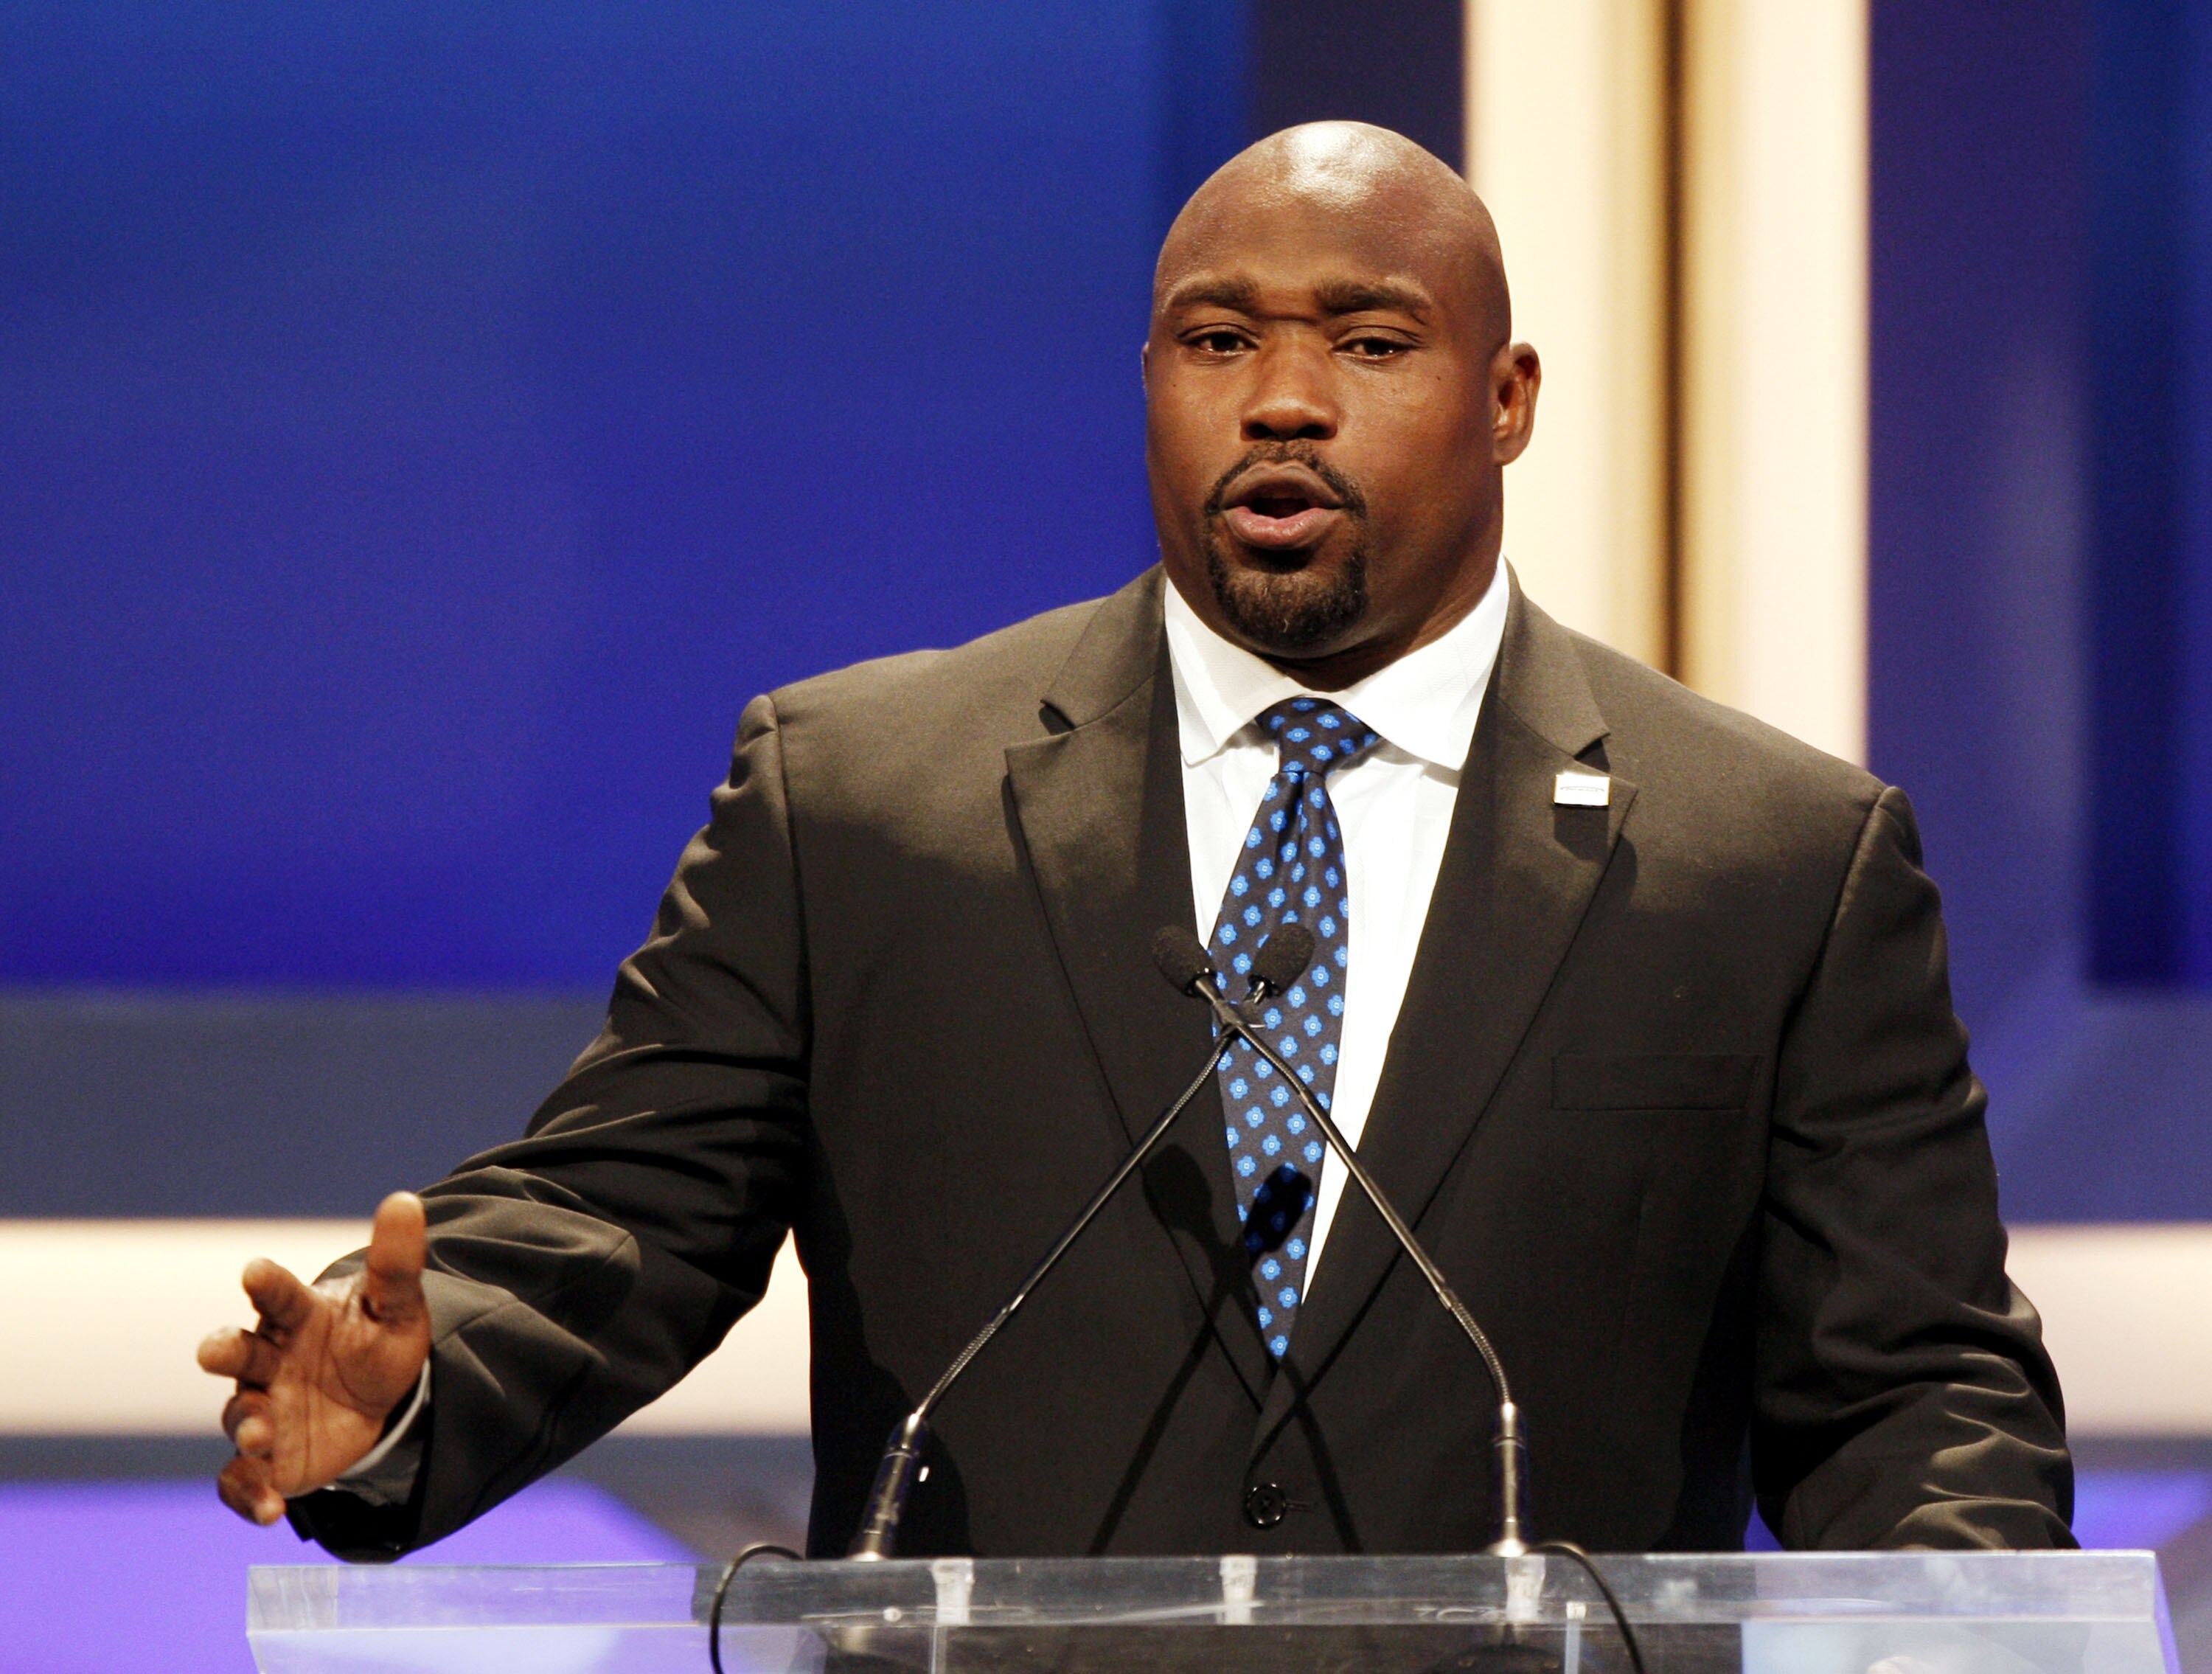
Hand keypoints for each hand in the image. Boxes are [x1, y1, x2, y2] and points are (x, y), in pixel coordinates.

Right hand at [197, 1191, 432, 1524]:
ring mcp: (263, 1410)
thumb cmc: (376, 1341)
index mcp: (297, 1317)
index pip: (279, 1294)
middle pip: (239, 1352)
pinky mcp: (265, 1459)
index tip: (255, 1270)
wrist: (376, 1399)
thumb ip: (397, 1262)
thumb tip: (406, 1200)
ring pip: (240, 1416)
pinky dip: (248, 1494)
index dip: (266, 1282)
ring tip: (261, 1433)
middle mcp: (269, 1361)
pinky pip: (241, 1479)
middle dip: (225, 1349)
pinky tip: (271, 1510)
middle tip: (215, 1349)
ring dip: (247, 1424)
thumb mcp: (398, 1306)